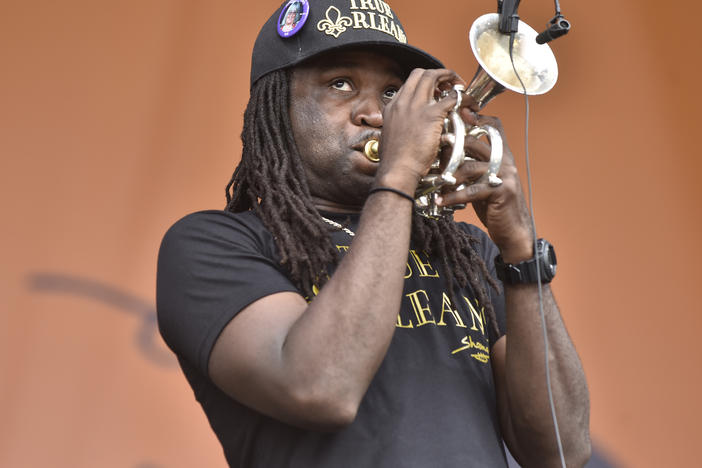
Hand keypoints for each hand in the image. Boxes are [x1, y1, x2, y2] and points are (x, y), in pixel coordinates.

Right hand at [375, 68, 463, 191]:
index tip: (435, 91)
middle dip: (438, 74)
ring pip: (434, 77)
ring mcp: (416, 106)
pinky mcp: (431, 115)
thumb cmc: (395, 162)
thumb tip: (408, 129)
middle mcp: (403, 102)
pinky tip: (469, 105)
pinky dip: (464, 98)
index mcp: (392, 108)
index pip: (409, 84)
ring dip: (449, 77)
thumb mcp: (391, 138)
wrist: (397, 171)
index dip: (425, 83)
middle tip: (450, 83)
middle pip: (421, 74)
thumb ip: (400, 127)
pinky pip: (452, 97)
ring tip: (460, 86)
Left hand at [436, 112, 533, 261]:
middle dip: (453, 145)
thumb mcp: (483, 180)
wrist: (513, 230)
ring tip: (436, 181)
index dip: (477, 118)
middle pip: (476, 142)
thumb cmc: (494, 205)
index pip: (494, 126)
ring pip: (470, 166)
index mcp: (502, 154)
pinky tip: (441, 201)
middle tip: (436, 145)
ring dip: (449, 175)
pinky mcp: (501, 192)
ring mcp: (505, 175)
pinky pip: (472, 190)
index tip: (458, 116)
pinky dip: (453, 196)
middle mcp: (505, 161)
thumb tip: (447, 153)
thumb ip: (472, 165)